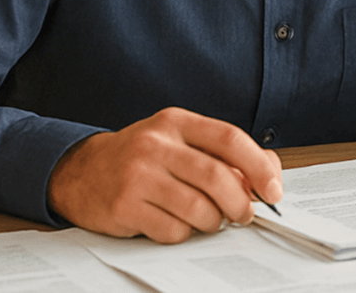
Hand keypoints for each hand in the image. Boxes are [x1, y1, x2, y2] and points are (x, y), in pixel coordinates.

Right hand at [47, 107, 282, 243]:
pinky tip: (174, 223)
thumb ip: (222, 152)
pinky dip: (183, 234)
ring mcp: (137, 174)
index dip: (259, 166)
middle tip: (243, 215)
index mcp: (175, 122)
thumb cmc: (142, 158)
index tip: (273, 190)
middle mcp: (155, 143)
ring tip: (208, 219)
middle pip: (216, 176)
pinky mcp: (124, 206)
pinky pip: (172, 230)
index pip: (228, 138)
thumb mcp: (179, 142)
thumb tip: (268, 172)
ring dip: (212, 222)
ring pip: (197, 208)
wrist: (81, 171)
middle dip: (240, 203)